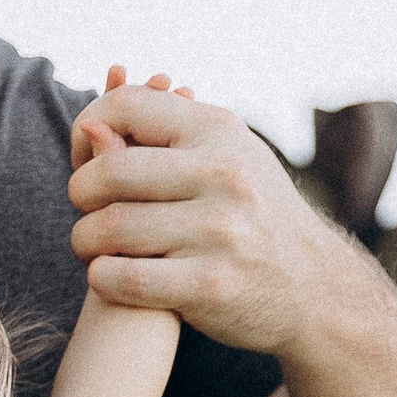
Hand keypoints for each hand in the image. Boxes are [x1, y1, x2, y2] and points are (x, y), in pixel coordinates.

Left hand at [68, 71, 328, 352]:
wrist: (315, 288)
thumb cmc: (252, 217)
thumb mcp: (225, 158)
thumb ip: (161, 138)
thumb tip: (87, 124)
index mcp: (220, 131)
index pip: (125, 108)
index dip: (87, 129)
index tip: (85, 158)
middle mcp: (222, 174)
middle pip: (108, 173)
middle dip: (80, 194)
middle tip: (86, 211)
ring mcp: (218, 231)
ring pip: (108, 228)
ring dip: (85, 241)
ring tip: (92, 245)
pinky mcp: (209, 285)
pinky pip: (122, 277)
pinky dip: (101, 278)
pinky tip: (108, 276)